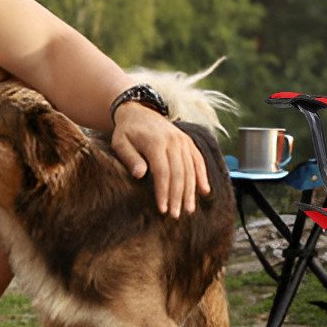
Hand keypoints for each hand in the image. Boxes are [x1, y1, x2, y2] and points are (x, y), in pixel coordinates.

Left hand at [111, 103, 210, 217]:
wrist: (138, 110)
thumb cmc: (127, 131)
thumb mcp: (120, 143)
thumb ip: (130, 158)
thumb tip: (140, 175)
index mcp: (155, 142)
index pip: (162, 172)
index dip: (163, 192)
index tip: (163, 209)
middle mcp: (173, 140)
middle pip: (179, 173)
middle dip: (178, 196)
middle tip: (176, 215)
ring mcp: (183, 140)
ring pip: (190, 169)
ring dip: (191, 191)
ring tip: (189, 209)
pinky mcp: (188, 141)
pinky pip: (198, 160)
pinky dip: (203, 175)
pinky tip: (205, 191)